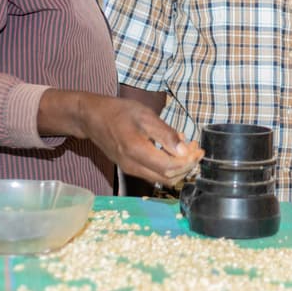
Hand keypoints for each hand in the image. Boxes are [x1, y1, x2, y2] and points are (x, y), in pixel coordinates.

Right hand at [75, 93, 202, 185]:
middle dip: (186, 165)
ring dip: (178, 167)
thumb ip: (165, 134)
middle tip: (195, 148)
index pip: (170, 168)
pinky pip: (153, 174)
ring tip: (186, 148)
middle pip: (168, 178)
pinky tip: (172, 149)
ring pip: (161, 179)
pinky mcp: (129, 168)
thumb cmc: (119, 112)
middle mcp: (133, 166)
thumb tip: (184, 151)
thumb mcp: (145, 115)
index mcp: (136, 151)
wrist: (93, 117)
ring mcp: (130, 169)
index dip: (188, 162)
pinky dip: (167, 166)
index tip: (198, 149)